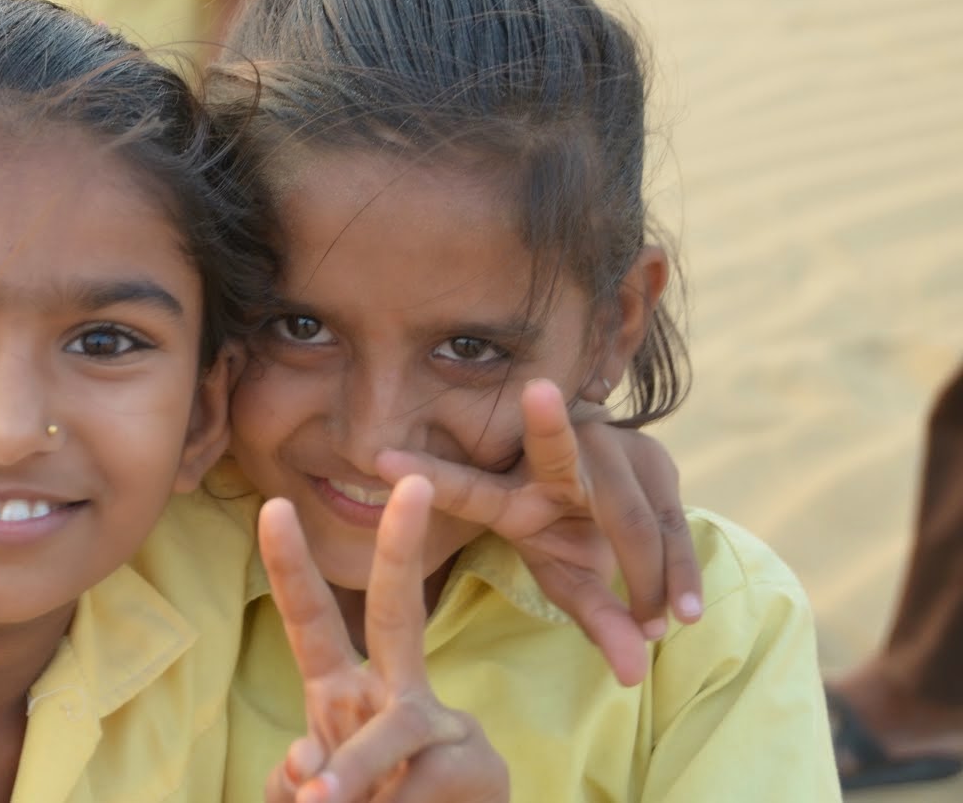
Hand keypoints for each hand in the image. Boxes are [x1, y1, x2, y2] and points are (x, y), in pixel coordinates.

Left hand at [260, 476, 508, 802]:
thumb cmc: (368, 802)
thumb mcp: (317, 787)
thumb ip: (296, 778)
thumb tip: (301, 761)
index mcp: (342, 687)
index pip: (311, 620)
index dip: (289, 566)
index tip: (273, 505)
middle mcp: (392, 690)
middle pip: (398, 611)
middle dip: (400, 548)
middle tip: (414, 482)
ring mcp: (438, 724)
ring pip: (395, 730)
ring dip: (353, 771)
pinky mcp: (476, 764)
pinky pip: (417, 789)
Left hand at [376, 379, 701, 685]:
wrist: (616, 495)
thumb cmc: (573, 540)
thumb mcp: (572, 581)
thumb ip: (597, 620)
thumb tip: (635, 677)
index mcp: (512, 496)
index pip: (467, 488)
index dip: (431, 475)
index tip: (380, 459)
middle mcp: (556, 464)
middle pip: (554, 452)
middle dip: (544, 424)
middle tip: (536, 391)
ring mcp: (609, 449)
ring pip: (631, 513)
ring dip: (652, 573)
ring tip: (660, 627)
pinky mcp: (655, 455)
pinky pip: (671, 521)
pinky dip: (682, 571)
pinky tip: (688, 611)